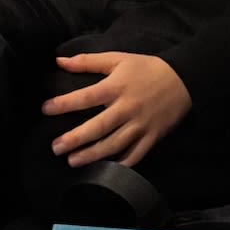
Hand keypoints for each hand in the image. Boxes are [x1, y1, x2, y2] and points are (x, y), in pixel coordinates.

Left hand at [43, 52, 190, 167]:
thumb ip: (87, 61)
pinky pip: (135, 155)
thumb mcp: (117, 59)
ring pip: (114, 144)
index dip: (64, 104)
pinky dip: (121, 164)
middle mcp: (127, 109)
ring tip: (72, 161)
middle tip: (55, 147)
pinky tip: (105, 170)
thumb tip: (58, 60)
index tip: (45, 110)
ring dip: (92, 155)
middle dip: (75, 139)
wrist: (184, 80)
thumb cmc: (145, 68)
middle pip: (98, 127)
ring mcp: (140, 126)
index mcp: (116, 87)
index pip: (86, 97)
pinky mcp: (152, 138)